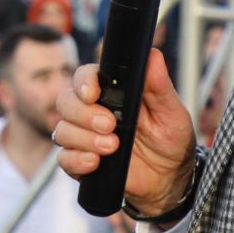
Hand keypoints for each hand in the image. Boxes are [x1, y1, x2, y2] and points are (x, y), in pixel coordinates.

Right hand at [51, 54, 195, 218]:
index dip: (84, 82)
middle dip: (83, 114)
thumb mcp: (171, 112)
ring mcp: (84, 137)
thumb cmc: (171, 139)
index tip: (93, 93)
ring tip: (112, 147)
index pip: (84, 76)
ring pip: (62, 130)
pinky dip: (77, 160)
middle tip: (110, 125)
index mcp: (111, 92)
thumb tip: (153, 55)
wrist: (170, 178)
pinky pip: (63, 158)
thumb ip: (160, 85)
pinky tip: (96, 163)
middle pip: (65, 101)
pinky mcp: (81, 162)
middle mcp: (92, 111)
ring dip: (84, 138)